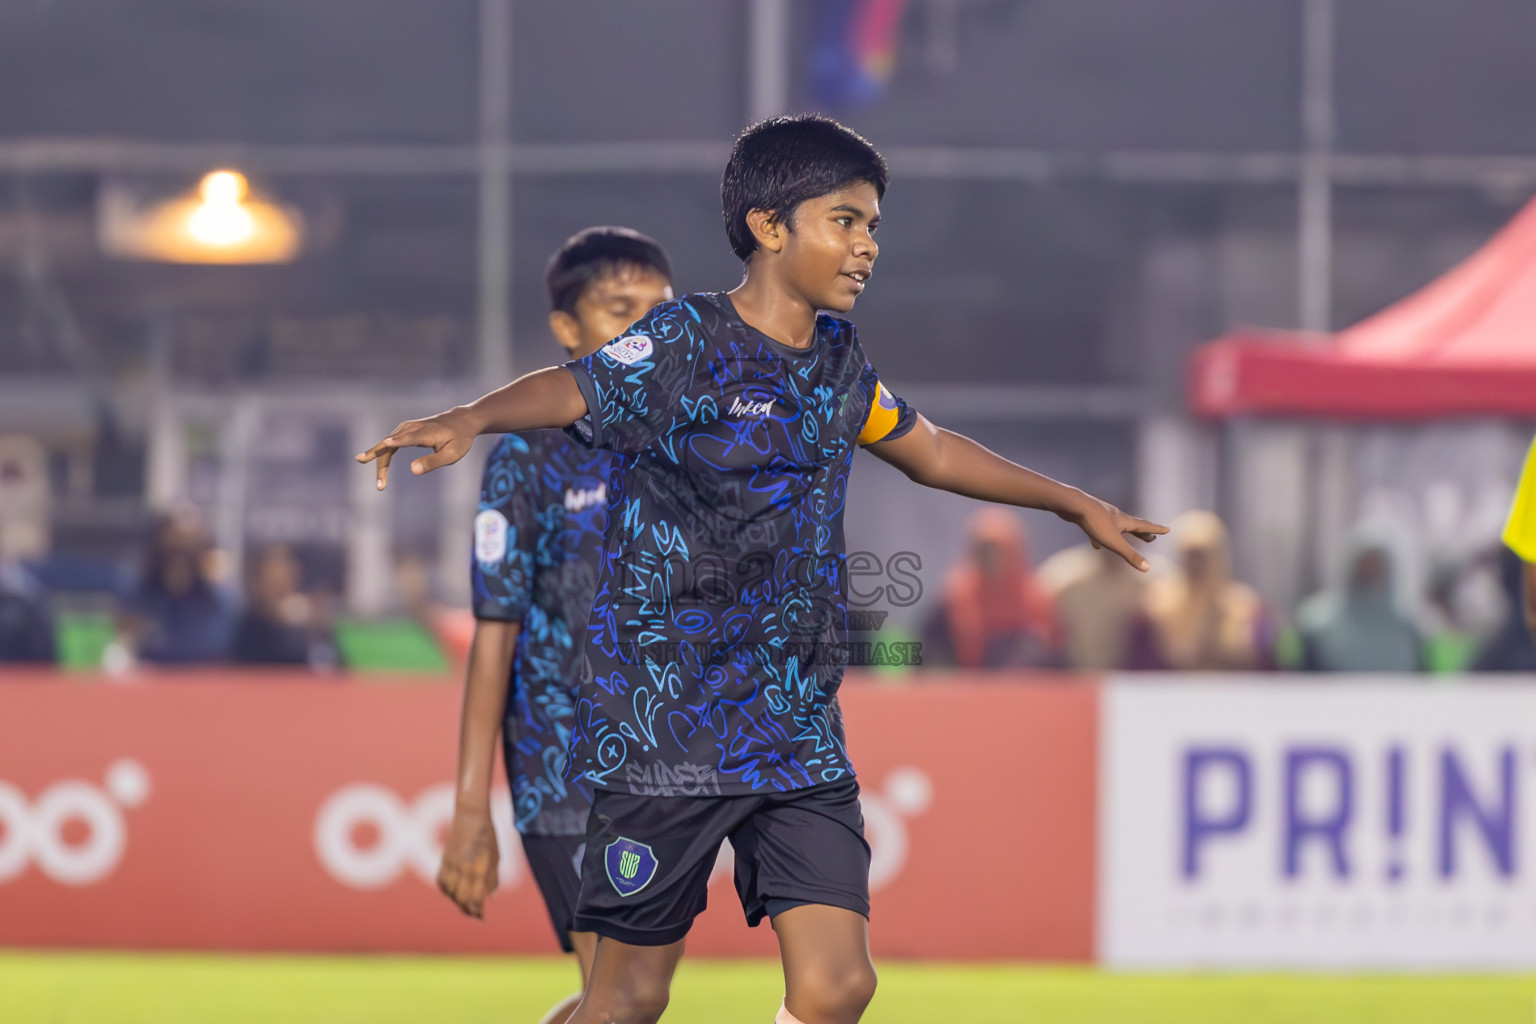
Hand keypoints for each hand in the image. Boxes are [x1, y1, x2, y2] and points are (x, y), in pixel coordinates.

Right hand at [355, 408, 477, 490]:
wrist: (461, 420)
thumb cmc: (458, 439)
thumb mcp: (452, 454)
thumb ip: (433, 462)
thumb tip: (413, 470)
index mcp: (424, 433)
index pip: (408, 438)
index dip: (397, 441)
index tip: (385, 443)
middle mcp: (412, 428)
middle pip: (390, 444)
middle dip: (381, 462)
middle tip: (379, 484)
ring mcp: (406, 427)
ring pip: (386, 443)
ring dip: (377, 458)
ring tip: (373, 474)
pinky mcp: (405, 429)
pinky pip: (389, 442)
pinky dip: (381, 452)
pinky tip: (372, 458)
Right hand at [436, 804, 499, 918]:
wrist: (470, 813)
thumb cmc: (488, 833)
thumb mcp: (496, 855)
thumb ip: (493, 878)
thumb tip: (491, 897)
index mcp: (478, 868)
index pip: (475, 897)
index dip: (477, 910)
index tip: (481, 916)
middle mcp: (463, 869)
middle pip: (461, 898)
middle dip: (468, 908)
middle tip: (474, 913)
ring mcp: (451, 864)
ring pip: (450, 892)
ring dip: (457, 901)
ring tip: (465, 905)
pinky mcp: (444, 859)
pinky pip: (442, 881)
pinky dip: (447, 891)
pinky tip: (453, 892)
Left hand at [1059, 492, 1167, 571]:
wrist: (1073, 504)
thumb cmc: (1095, 523)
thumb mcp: (1114, 543)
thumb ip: (1130, 555)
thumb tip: (1148, 569)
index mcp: (1125, 521)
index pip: (1146, 526)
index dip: (1157, 529)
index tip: (1168, 529)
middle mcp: (1116, 516)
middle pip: (1133, 526)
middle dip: (1143, 534)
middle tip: (1152, 538)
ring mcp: (1102, 514)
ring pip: (1116, 526)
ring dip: (1122, 534)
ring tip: (1123, 539)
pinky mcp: (1089, 516)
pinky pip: (1098, 528)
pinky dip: (1100, 537)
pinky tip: (1095, 545)